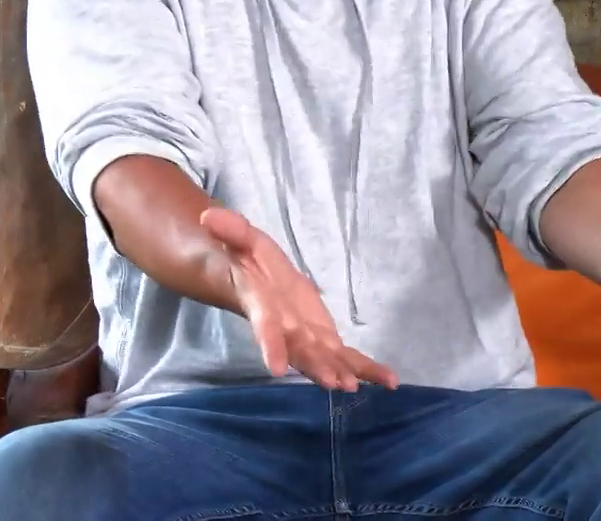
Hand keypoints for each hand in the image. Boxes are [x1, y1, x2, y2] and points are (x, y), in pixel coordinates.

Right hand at [200, 206, 398, 390]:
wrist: (255, 280)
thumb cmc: (248, 260)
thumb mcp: (242, 240)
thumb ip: (231, 231)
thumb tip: (210, 215)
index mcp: (266, 308)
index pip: (267, 329)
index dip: (271, 347)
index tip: (276, 369)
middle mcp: (286, 330)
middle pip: (302, 352)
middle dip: (318, 367)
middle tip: (337, 383)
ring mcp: (307, 338)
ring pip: (326, 360)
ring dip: (343, 372)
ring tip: (360, 386)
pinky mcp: (324, 339)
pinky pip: (347, 357)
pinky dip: (367, 369)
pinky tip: (390, 382)